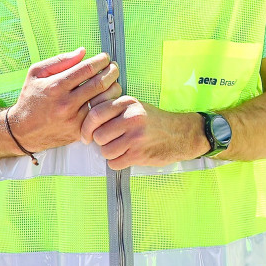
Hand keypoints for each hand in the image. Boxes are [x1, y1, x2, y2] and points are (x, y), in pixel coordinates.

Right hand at [7, 48, 119, 152]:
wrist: (22, 131)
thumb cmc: (30, 99)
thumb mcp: (36, 74)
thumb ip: (60, 60)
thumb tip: (83, 52)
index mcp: (56, 86)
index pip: (87, 69)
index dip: (100, 60)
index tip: (105, 57)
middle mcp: (66, 104)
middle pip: (100, 84)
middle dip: (111, 71)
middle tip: (113, 66)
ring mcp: (74, 119)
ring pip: (104, 100)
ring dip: (113, 87)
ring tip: (113, 80)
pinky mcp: (79, 132)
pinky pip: (100, 115)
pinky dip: (107, 105)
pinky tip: (107, 97)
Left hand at [80, 98, 205, 169]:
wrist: (180, 134)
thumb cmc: (153, 121)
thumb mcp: (135, 106)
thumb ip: (113, 109)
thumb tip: (85, 119)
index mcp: (128, 102)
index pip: (95, 114)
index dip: (86, 128)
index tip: (86, 135)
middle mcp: (131, 117)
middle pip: (98, 135)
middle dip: (101, 142)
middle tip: (111, 141)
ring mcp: (136, 136)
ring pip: (105, 151)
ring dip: (110, 153)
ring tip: (122, 148)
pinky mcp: (139, 154)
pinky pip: (114, 163)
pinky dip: (118, 162)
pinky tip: (128, 155)